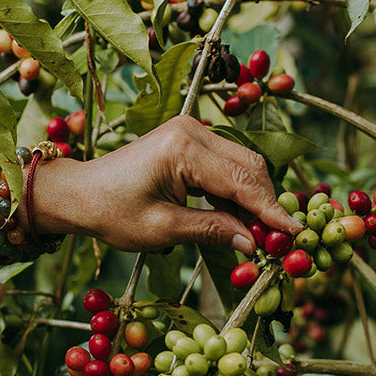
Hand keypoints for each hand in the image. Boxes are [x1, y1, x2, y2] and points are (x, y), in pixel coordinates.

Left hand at [33, 116, 301, 252]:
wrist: (81, 193)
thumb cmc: (113, 213)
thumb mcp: (163, 230)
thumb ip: (212, 231)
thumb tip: (253, 244)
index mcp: (183, 148)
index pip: (241, 182)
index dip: (271, 210)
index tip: (295, 234)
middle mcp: (192, 131)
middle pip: (250, 167)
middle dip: (267, 203)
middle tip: (278, 240)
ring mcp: (192, 132)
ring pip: (243, 164)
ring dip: (255, 198)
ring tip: (261, 234)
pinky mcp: (190, 140)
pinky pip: (228, 164)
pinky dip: (238, 191)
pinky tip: (241, 218)